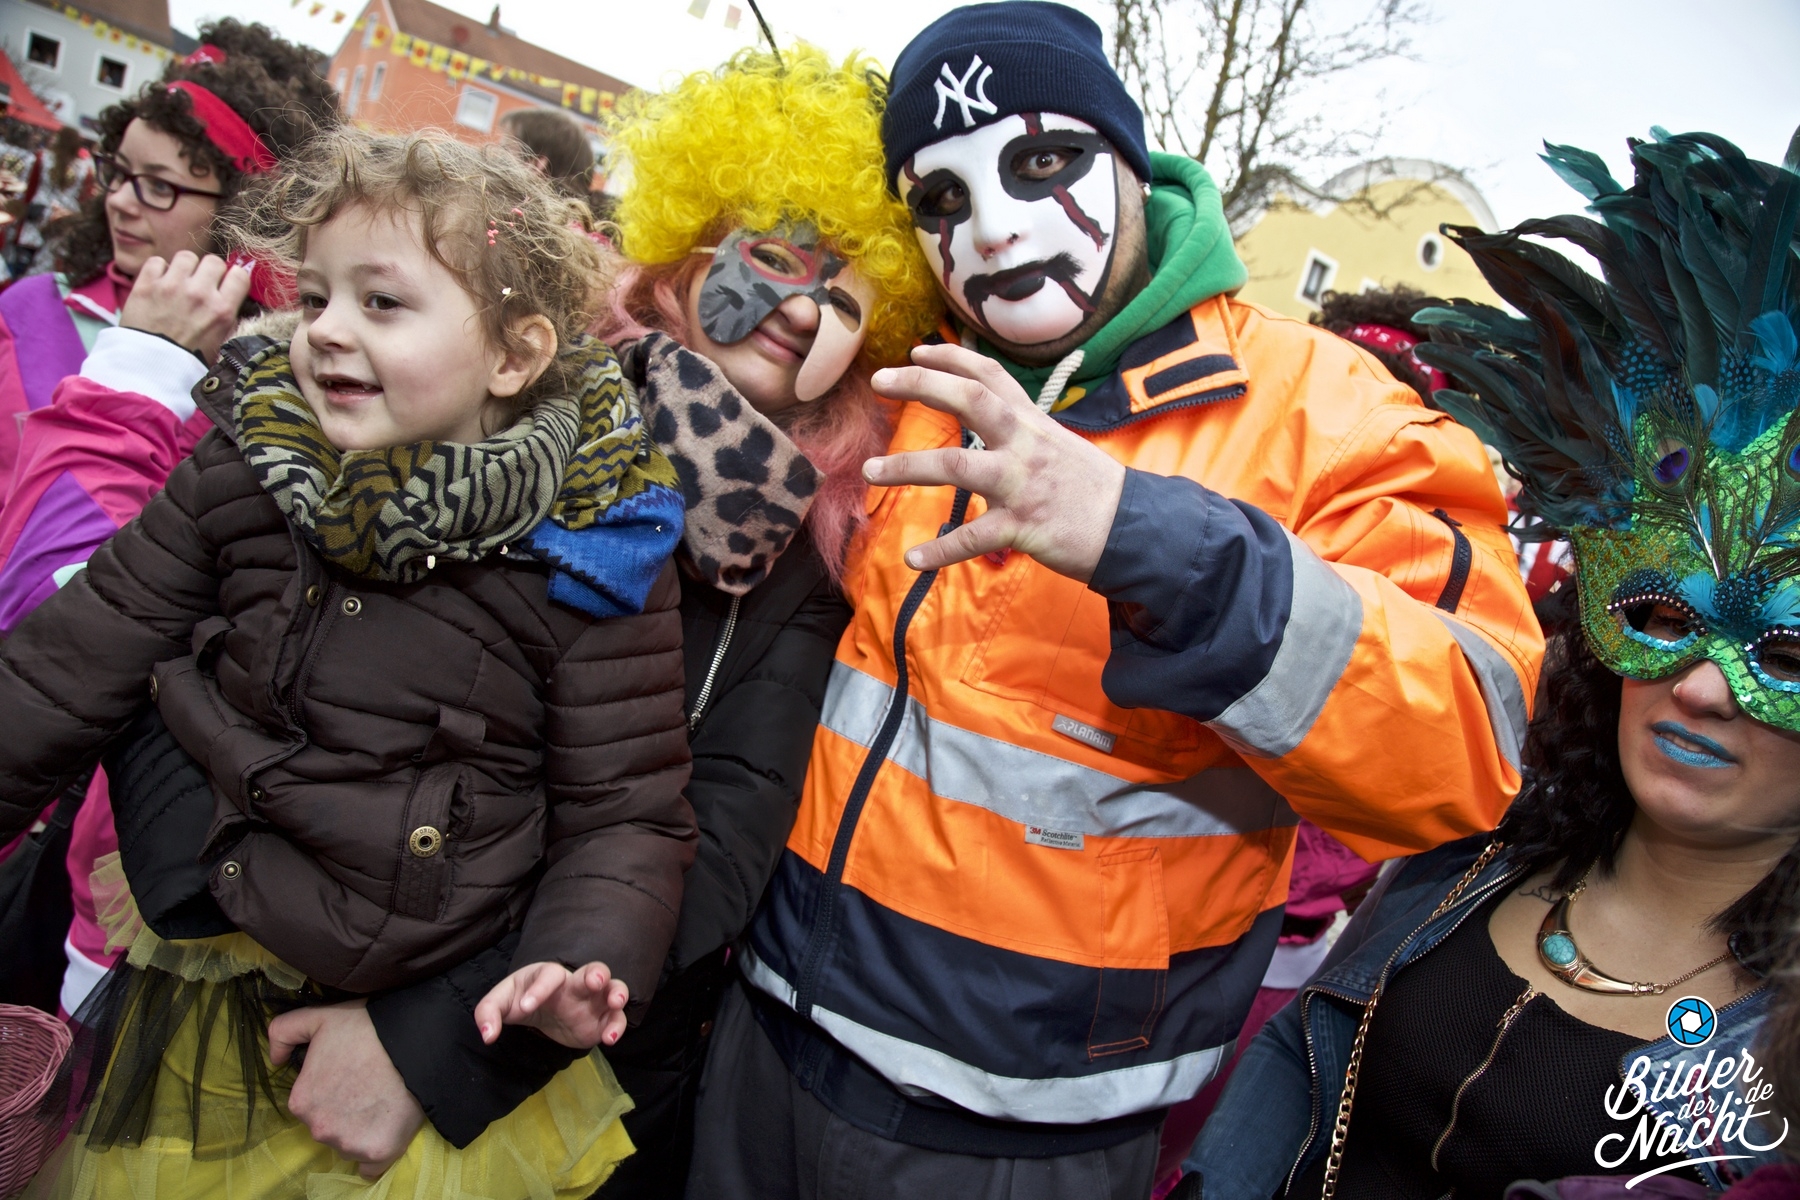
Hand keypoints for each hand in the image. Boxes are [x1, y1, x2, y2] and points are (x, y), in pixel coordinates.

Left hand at [119, 251, 251, 362]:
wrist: (152, 369)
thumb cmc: (189, 360)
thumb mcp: (222, 343)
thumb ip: (230, 318)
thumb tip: (233, 297)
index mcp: (222, 310)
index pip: (240, 274)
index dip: (233, 278)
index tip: (226, 285)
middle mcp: (200, 294)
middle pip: (213, 261)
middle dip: (209, 271)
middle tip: (201, 284)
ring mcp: (172, 287)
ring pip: (186, 256)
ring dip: (185, 267)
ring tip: (179, 281)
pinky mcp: (147, 285)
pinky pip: (157, 261)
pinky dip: (159, 270)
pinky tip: (160, 283)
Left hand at [268, 1000, 423, 1178]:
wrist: (415, 1038)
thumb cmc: (367, 1026)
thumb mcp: (317, 1017)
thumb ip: (282, 1032)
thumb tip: (274, 1059)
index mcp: (302, 1102)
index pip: (311, 1108)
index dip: (330, 1092)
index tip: (350, 1077)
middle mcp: (320, 1128)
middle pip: (329, 1129)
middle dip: (345, 1113)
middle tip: (369, 1087)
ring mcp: (350, 1143)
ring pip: (349, 1146)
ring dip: (361, 1132)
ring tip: (383, 1102)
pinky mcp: (379, 1152)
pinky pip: (370, 1167)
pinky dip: (376, 1152)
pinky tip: (386, 1130)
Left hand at [474, 960, 628, 1049]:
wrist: (540, 1013)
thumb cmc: (521, 999)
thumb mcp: (500, 1003)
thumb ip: (488, 1014)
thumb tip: (487, 1034)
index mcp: (549, 975)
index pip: (547, 974)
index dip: (538, 989)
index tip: (525, 1006)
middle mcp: (575, 983)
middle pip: (593, 968)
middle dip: (597, 973)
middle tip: (594, 982)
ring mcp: (592, 1000)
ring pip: (614, 988)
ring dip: (617, 993)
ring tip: (614, 1004)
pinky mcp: (601, 1019)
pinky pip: (616, 1018)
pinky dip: (617, 1026)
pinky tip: (609, 1039)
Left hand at [864, 343, 1126, 581]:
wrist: (1132, 528)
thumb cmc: (1091, 489)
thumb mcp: (1058, 445)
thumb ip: (1020, 431)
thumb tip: (987, 419)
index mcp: (1031, 423)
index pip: (989, 375)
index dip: (950, 357)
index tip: (914, 351)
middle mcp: (1024, 445)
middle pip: (969, 400)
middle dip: (920, 385)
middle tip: (879, 381)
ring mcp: (1021, 485)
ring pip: (957, 467)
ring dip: (907, 467)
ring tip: (870, 470)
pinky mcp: (1023, 527)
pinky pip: (973, 539)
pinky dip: (940, 550)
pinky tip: (913, 558)